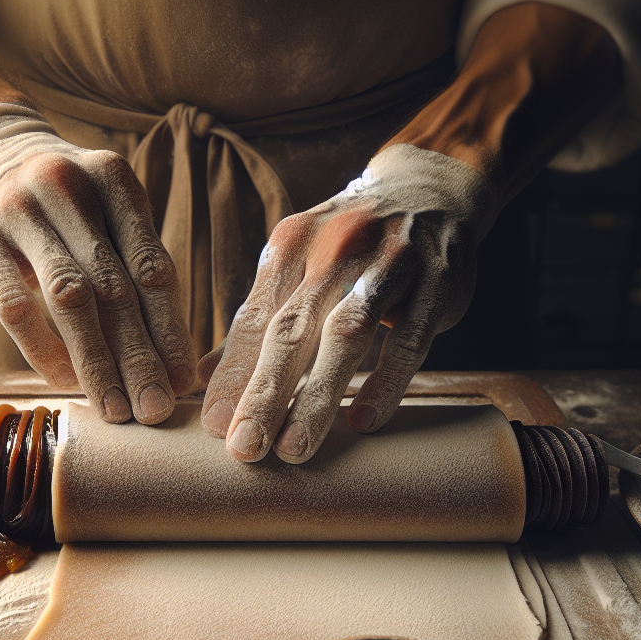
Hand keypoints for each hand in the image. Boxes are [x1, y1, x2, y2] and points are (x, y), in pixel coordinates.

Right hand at [0, 105, 195, 424]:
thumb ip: (139, 270)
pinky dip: (43, 350)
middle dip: (139, 357)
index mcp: (115, 180)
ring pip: (68, 299)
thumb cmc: (71, 205)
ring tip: (117, 408)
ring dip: (96, 362)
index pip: (152, 267)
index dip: (170, 330)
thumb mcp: (109, 213)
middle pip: (114, 288)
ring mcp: (19, 209)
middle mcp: (68, 187)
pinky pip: (15, 308)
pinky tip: (66, 381)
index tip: (183, 381)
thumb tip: (174, 365)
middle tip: (156, 410)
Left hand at [199, 144, 497, 462]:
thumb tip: (205, 378)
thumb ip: (257, 319)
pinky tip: (363, 422)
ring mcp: (387, 263)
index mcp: (289, 245)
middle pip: (290, 329)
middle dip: (263, 392)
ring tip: (293, 448)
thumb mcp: (298, 263)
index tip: (213, 427)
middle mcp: (332, 249)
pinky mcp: (436, 283)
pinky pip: (408, 339)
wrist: (429, 190)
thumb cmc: (349, 243)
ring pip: (346, 335)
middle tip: (243, 449)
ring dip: (317, 395)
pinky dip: (386, 382)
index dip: (232, 374)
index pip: (253, 319)